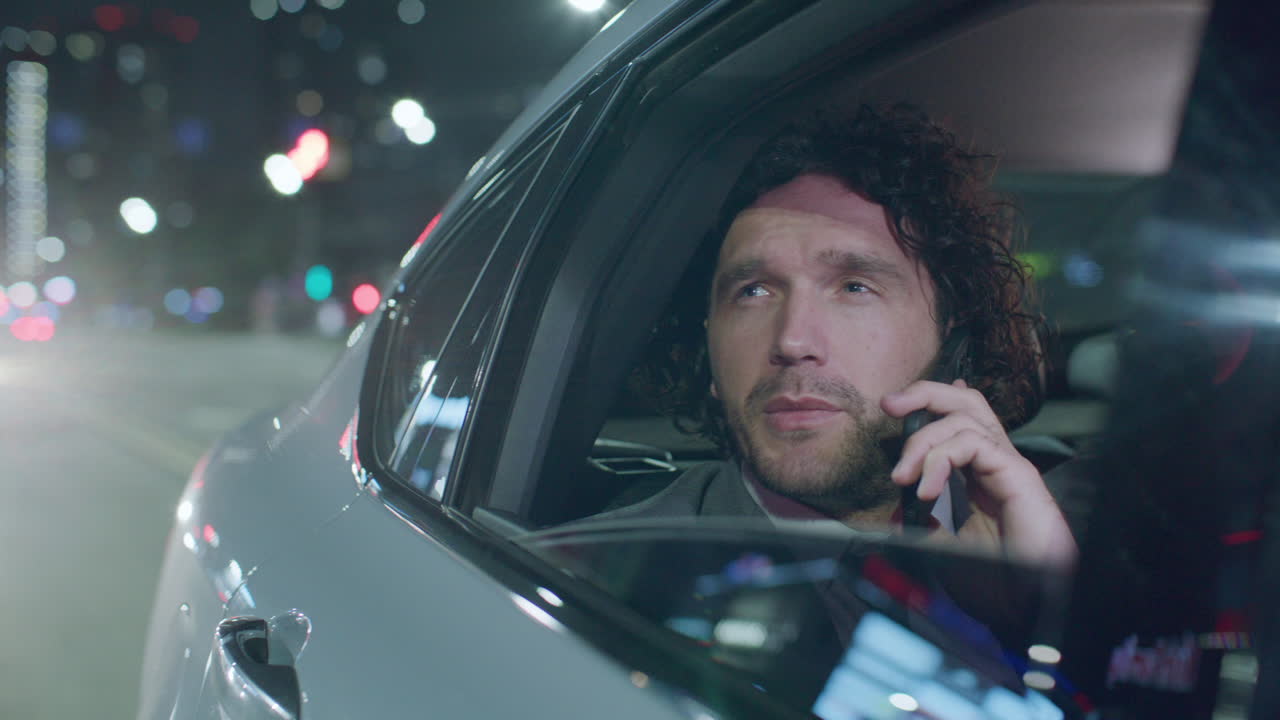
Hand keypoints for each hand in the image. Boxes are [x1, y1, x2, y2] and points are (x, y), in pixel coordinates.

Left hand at [881, 379, 1076, 566]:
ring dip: (922, 442)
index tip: (892, 406)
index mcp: (978, 474)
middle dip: (925, 393)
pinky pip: (975, 443)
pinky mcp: (1018, 475)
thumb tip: (894, 510)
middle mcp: (995, 463)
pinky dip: (942, 458)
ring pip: (966, 417)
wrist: (1028, 608)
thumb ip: (921, 524)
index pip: (956, 419)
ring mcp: (1008, 467)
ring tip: (903, 478)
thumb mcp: (942, 548)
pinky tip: (928, 490)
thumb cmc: (996, 582)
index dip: (927, 402)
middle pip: (966, 402)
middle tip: (890, 405)